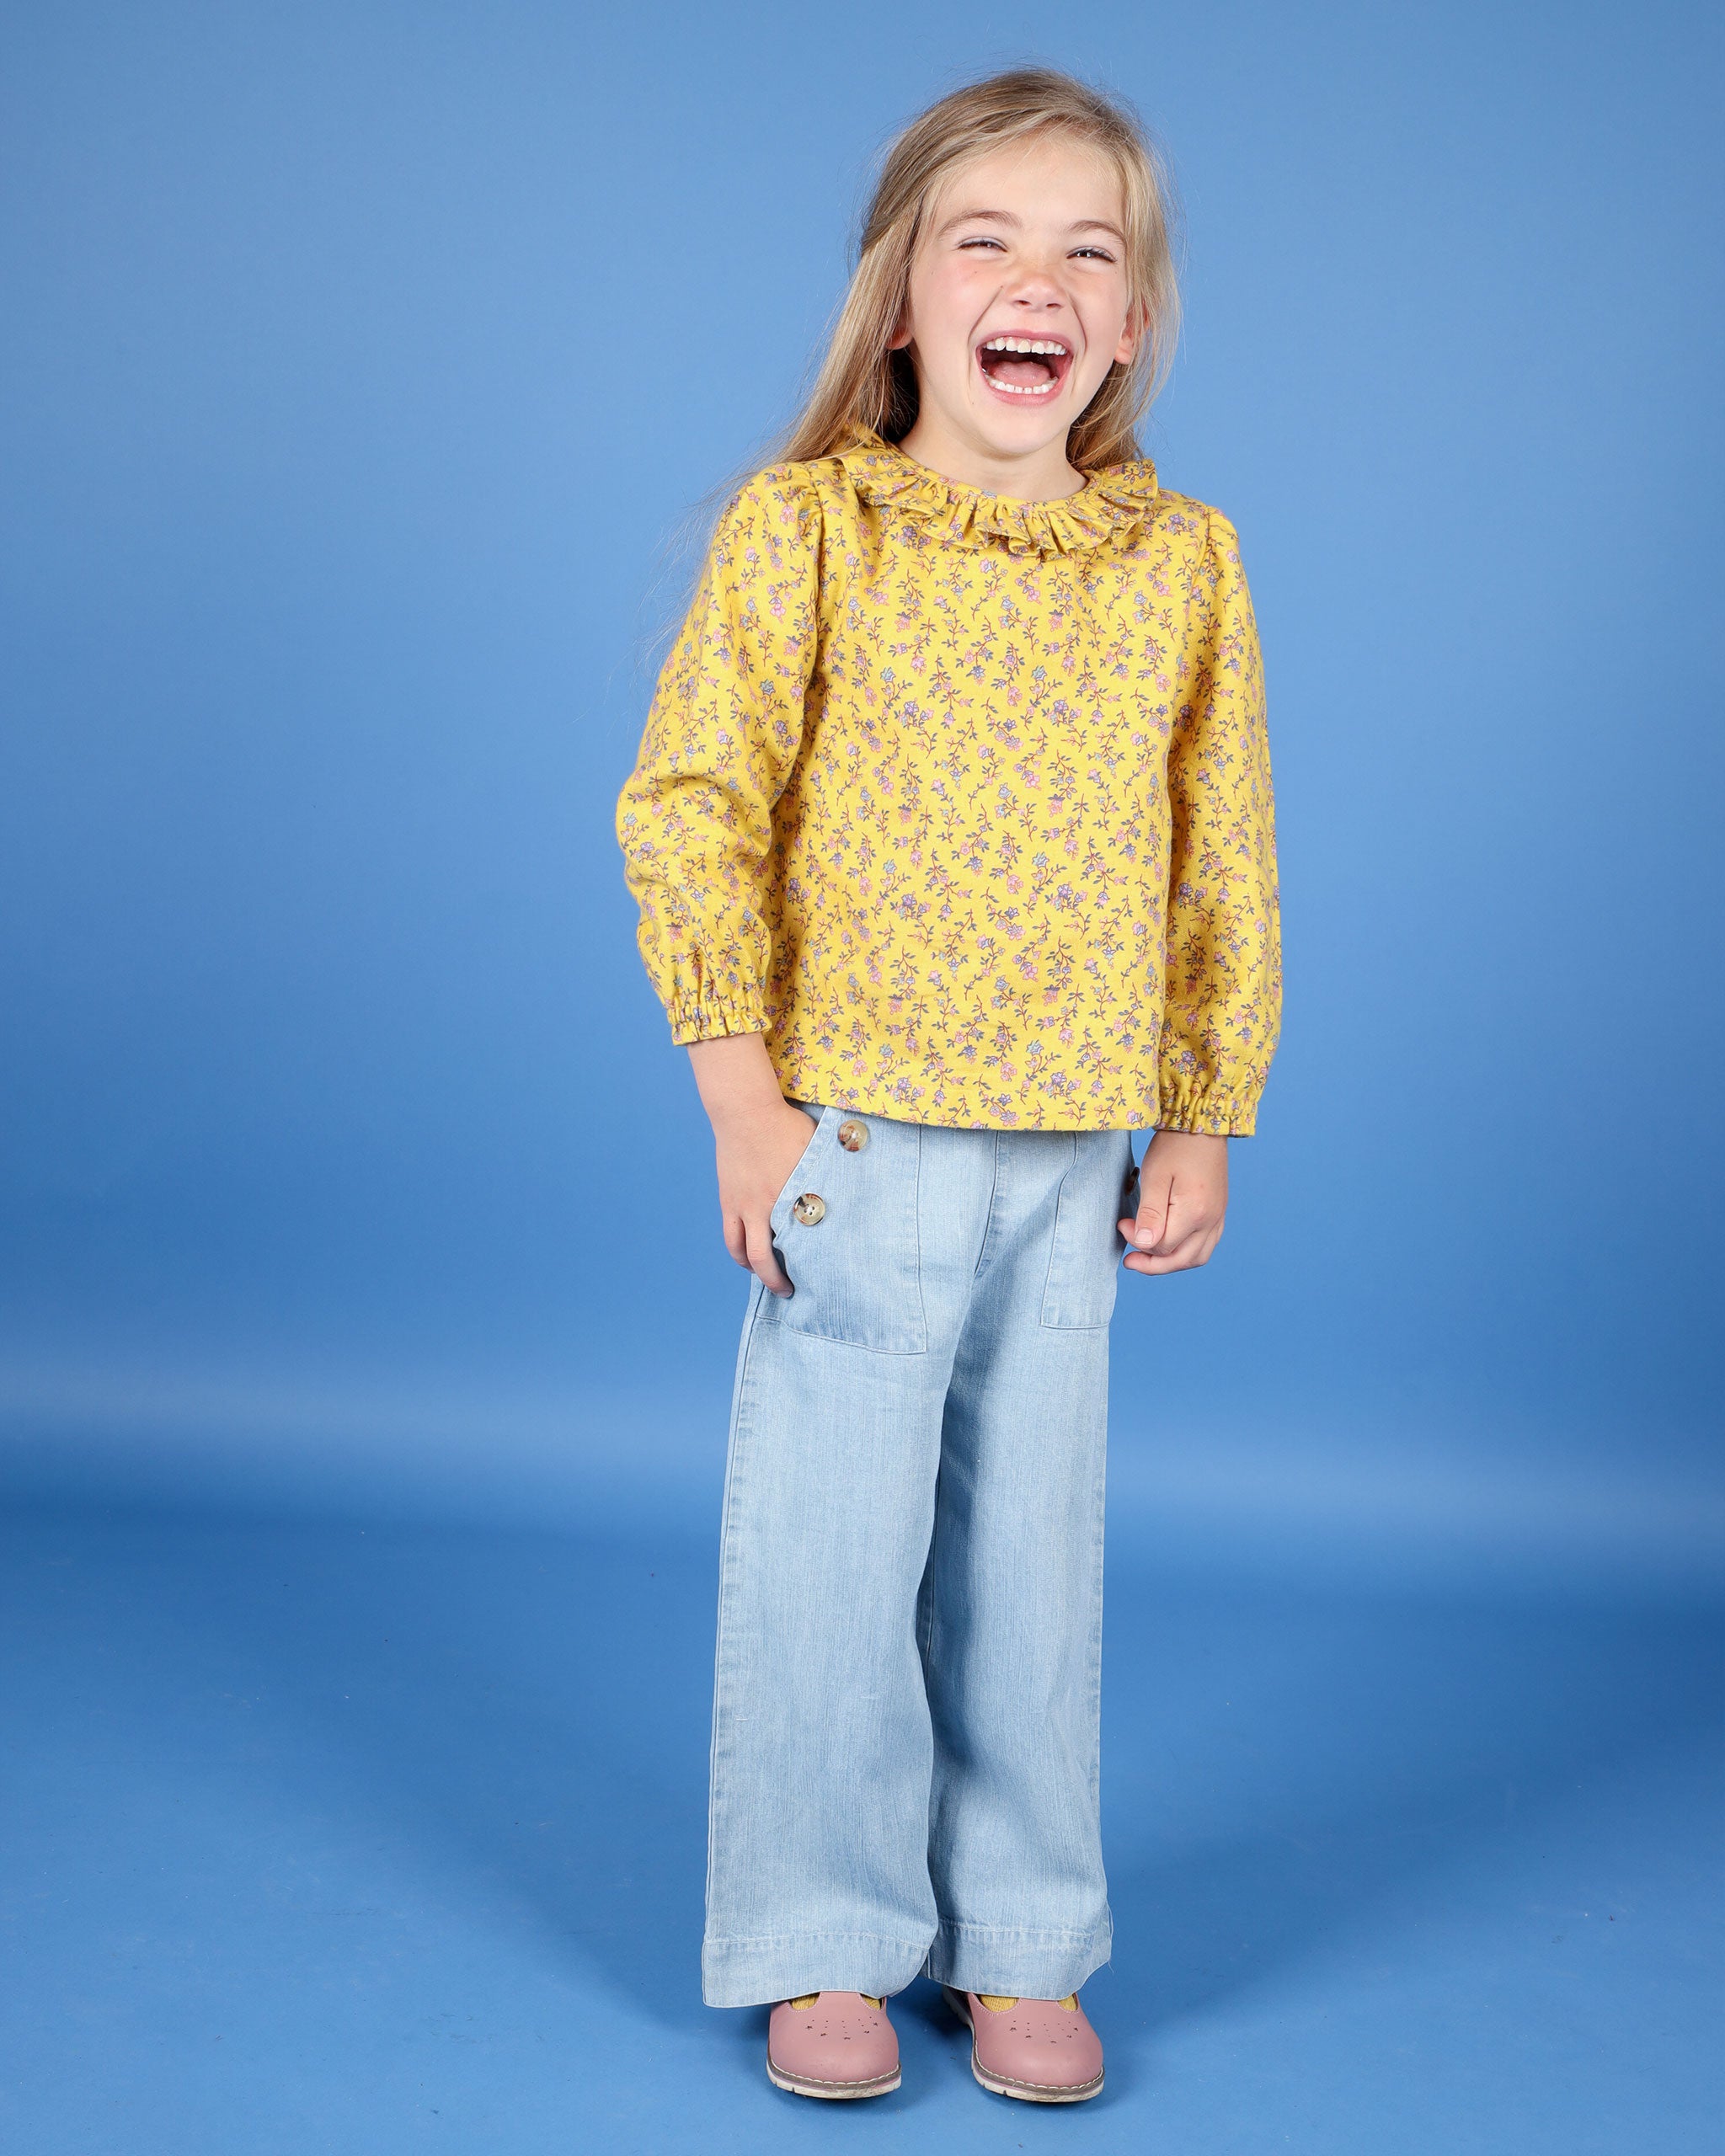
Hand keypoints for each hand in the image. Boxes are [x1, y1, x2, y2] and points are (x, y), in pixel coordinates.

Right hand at [686, 1033, 816, 1296]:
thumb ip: (833, 1168)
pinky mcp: (728, 1201)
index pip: (804, 1243)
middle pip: (766, 1258)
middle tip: (788, 1292)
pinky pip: (730, 1237)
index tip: (823, 1277)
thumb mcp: (819, 1146)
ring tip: (766, 1277)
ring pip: (743, 1252)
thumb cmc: (787, 1125)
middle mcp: (766, 1208)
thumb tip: (859, 1175)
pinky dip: (739, 1252)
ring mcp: (742, 1206)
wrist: (746, 1111)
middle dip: (777, 1280)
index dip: (811, 1265)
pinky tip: (747, 1257)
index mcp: (794, 1197)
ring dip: (754, 1270)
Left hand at [1119, 1129, 1227, 1276]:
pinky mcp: (1219, 1213)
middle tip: (1129, 1260)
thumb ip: (1150, 1214)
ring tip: (1148, 1257)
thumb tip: (1144, 1244)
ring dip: (1171, 1263)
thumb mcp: (1155, 1177)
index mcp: (1194, 1212)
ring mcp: (1218, 1218)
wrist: (1201, 1126)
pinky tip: (1170, 1246)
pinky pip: (1206, 1246)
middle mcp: (1211, 1221)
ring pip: (1196, 1258)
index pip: (1162, 1246)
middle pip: (1180, 1260)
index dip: (1137, 1241)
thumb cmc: (1174, 1147)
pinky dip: (1187, 1253)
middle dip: (1152, 1264)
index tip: (1122, 1223)